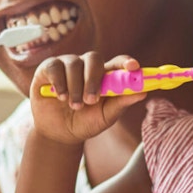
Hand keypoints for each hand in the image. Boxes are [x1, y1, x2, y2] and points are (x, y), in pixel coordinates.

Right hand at [28, 52, 145, 145]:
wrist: (58, 133)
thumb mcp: (105, 117)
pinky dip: (59, 83)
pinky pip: (55, 67)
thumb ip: (121, 103)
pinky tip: (60, 97)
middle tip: (91, 100)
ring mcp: (67, 65)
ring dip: (75, 88)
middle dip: (93, 79)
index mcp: (104, 75)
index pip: (118, 62)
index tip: (133, 67)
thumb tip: (142, 93)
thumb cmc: (85, 123)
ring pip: (74, 65)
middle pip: (94, 58)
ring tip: (74, 106)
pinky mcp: (49, 68)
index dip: (125, 62)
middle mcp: (86, 66)